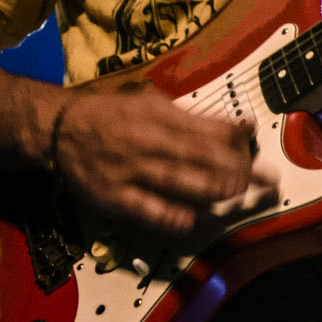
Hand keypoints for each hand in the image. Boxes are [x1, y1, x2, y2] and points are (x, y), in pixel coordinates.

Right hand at [49, 82, 263, 235]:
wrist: (58, 130)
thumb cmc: (111, 114)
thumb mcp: (151, 102)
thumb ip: (193, 117)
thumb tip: (240, 126)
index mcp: (159, 116)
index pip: (208, 128)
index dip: (237, 139)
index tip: (257, 146)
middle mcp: (148, 142)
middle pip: (203, 157)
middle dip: (238, 169)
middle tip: (263, 179)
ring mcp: (132, 171)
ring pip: (182, 183)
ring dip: (215, 190)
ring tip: (238, 194)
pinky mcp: (117, 197)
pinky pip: (151, 211)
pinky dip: (176, 217)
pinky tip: (196, 219)